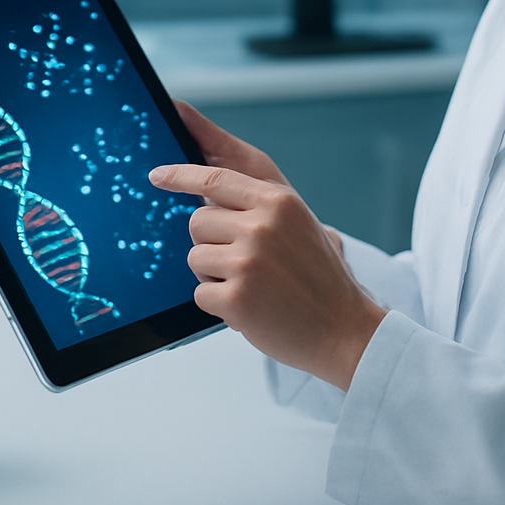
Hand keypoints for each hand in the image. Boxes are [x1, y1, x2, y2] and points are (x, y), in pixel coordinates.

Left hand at [152, 106, 385, 391]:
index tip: (158, 175)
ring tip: (253, 286)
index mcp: (278, 202)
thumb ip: (258, 204)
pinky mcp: (237, 298)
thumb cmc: (320, 278)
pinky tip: (251, 307)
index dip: (180, 175)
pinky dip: (219, 304)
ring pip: (195, 258)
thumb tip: (207, 192)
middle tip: (243, 263)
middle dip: (210, 243)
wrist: (346, 329)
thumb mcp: (300, 224)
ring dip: (214, 276)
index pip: (214, 179)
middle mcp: (262, 226)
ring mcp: (248, 262)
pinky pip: (200, 294)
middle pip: (196, 222)